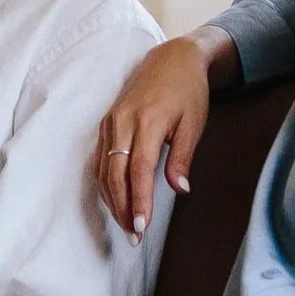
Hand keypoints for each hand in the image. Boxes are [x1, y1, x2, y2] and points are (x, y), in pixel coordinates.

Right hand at [97, 31, 225, 236]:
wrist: (172, 59)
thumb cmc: (187, 91)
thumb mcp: (193, 124)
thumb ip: (183, 158)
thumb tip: (179, 190)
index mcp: (147, 122)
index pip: (138, 171)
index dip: (138, 202)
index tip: (141, 227)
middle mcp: (123, 123)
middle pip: (115, 175)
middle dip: (122, 209)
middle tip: (134, 236)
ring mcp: (111, 122)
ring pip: (104, 171)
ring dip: (112, 201)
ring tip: (126, 225)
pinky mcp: (106, 123)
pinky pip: (101, 160)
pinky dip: (106, 184)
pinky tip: (115, 201)